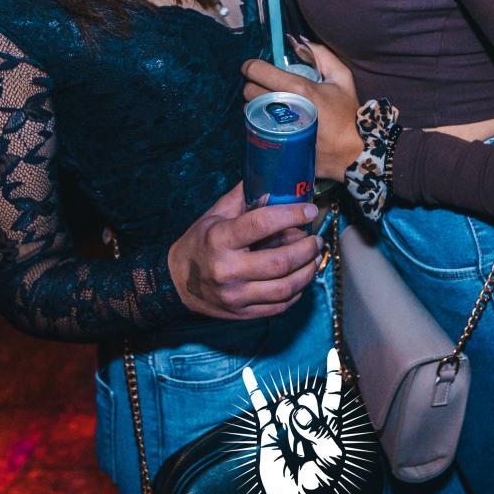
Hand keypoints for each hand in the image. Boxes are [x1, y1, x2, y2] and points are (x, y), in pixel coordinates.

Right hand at [168, 182, 321, 319]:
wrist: (177, 282)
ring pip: (284, 288)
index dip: (291, 215)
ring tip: (314, 257)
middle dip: (306, 248)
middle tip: (316, 238)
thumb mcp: (214, 215)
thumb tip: (272, 180)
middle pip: (279, 261)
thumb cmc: (200, 242)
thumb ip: (243, 197)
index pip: (261, 224)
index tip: (310, 209)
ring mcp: (235, 295)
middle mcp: (227, 269)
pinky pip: (279, 306)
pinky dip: (297, 291)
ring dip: (307, 271)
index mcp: (219, 238)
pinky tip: (302, 277)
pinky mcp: (242, 313)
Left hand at [242, 42, 361, 182]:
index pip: (257, 71)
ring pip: (248, 109)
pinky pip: (253, 128)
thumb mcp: (342, 78)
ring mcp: (277, 129)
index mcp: (299, 88)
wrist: (351, 152)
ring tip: (270, 105)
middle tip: (267, 87)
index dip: (252, 66)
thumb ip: (322, 55)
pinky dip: (257, 121)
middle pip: (248, 90)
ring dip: (254, 104)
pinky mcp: (274, 146)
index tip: (256, 68)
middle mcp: (284, 108)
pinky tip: (271, 122)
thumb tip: (298, 40)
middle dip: (254, 85)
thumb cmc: (346, 113)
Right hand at [243, 347, 344, 493]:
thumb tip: (299, 411)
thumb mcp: (332, 457)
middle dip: (308, 418)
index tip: (331, 354)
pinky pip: (261, 407)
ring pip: (289, 405)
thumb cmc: (319, 481)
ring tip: (294, 450)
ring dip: (291, 425)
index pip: (332, 394)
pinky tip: (248, 374)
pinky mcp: (269, 431)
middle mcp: (307, 420)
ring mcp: (287, 423)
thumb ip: (320, 432)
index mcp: (327, 424)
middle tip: (307, 446)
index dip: (333, 374)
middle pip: (309, 398)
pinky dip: (254, 390)